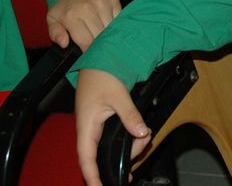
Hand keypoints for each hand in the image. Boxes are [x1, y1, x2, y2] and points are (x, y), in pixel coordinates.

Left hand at [46, 0, 120, 50]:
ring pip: (111, 29)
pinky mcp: (113, 0)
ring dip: (107, 35)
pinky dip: (114, 25)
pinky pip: (118, 20)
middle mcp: (88, 8)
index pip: (86, 42)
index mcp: (71, 16)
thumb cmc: (64, 8)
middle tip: (96, 48)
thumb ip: (55, 33)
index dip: (89, 52)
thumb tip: (64, 44)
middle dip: (98, 45)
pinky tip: (108, 26)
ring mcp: (102, 3)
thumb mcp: (52, 20)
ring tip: (102, 37)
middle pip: (100, 37)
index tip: (89, 55)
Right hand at [76, 68, 151, 185]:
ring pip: (111, 147)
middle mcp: (89, 130)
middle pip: (103, 156)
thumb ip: (130, 115)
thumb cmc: (102, 74)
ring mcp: (96, 127)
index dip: (92, 176)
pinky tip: (139, 135)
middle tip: (143, 145)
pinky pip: (114, 137)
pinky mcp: (103, 122)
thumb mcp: (118, 95)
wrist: (100, 58)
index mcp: (86, 126)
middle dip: (125, 155)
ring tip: (145, 137)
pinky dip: (128, 138)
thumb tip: (141, 133)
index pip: (86, 159)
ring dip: (130, 144)